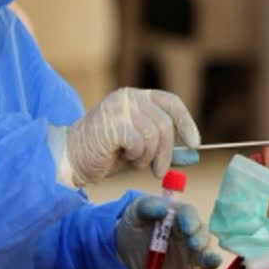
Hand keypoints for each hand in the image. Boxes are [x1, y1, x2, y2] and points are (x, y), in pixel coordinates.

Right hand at [49, 88, 200, 186]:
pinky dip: (136, 156)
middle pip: (165, 123)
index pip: (171, 102)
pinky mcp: (113, 122)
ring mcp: (120, 107)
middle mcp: (129, 97)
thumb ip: (165, 149)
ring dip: (148, 156)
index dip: (186, 122)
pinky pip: (139, 142)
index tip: (195, 143)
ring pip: (154, 134)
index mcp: (137, 97)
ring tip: (133, 161)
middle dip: (166, 152)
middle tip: (158, 171)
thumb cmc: (105, 155)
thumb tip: (195, 155)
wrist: (72, 159)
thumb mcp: (142, 152)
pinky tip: (123, 158)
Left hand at [116, 196, 221, 268]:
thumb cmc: (135, 226)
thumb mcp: (135, 212)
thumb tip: (162, 208)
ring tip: (212, 261)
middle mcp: (191, 234)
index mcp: (179, 215)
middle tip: (194, 244)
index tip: (186, 227)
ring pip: (208, 255)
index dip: (190, 220)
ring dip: (211, 258)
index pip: (189, 214)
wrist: (128, 256)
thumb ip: (146, 207)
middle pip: (202, 234)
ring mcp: (194, 255)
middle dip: (200, 239)